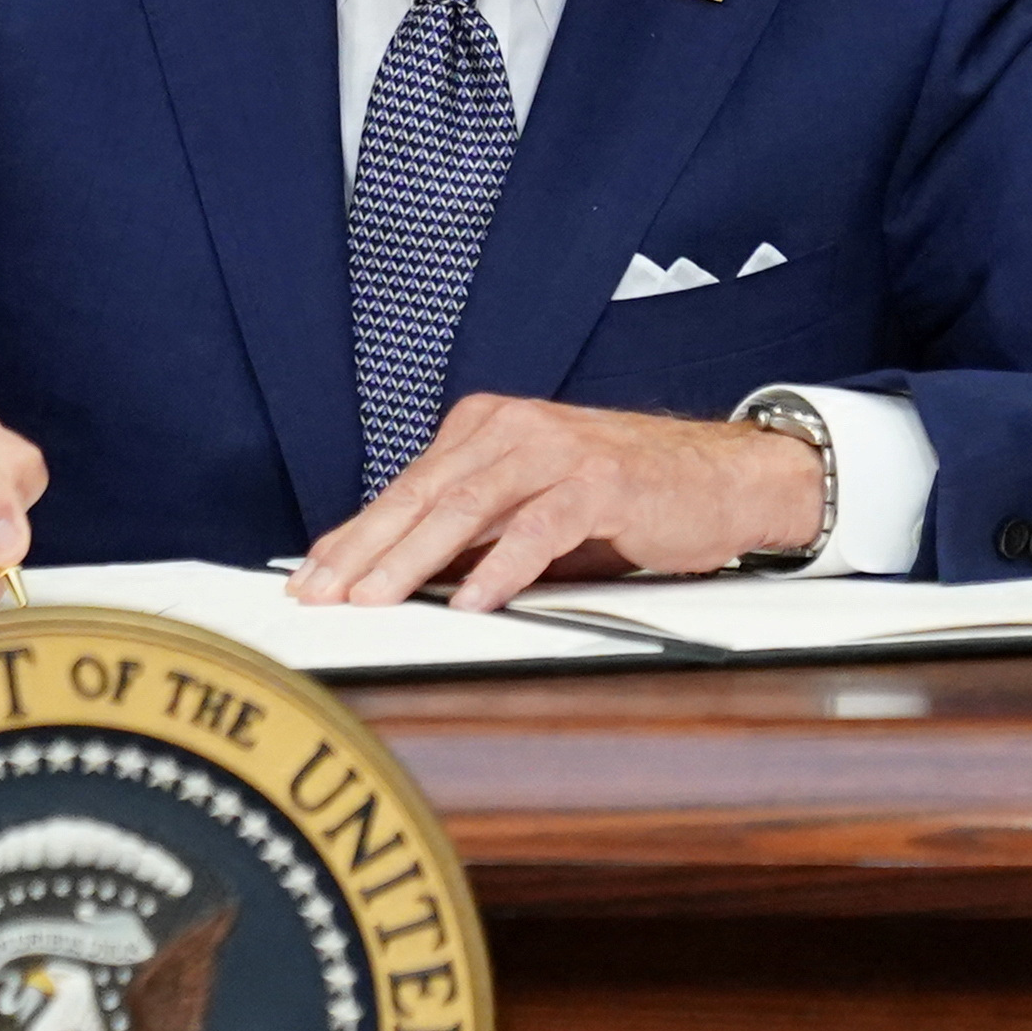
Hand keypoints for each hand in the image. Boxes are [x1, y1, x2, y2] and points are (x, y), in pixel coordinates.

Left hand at [289, 396, 822, 612]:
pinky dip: (500, 568)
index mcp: (487, 429)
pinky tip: (469, 601)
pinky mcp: (600, 482)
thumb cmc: (624, 500)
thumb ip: (471, 535)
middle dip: (363, 550)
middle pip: (422, 496)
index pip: (404, 488)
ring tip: (375, 601)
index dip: (352, 536)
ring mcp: (556, 451)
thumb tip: (396, 580)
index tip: (308, 581)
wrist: (723, 478)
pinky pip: (538, 528)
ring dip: (413, 561)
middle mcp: (513, 429)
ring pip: (467, 509)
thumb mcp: (532, 511)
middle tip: (322, 596)